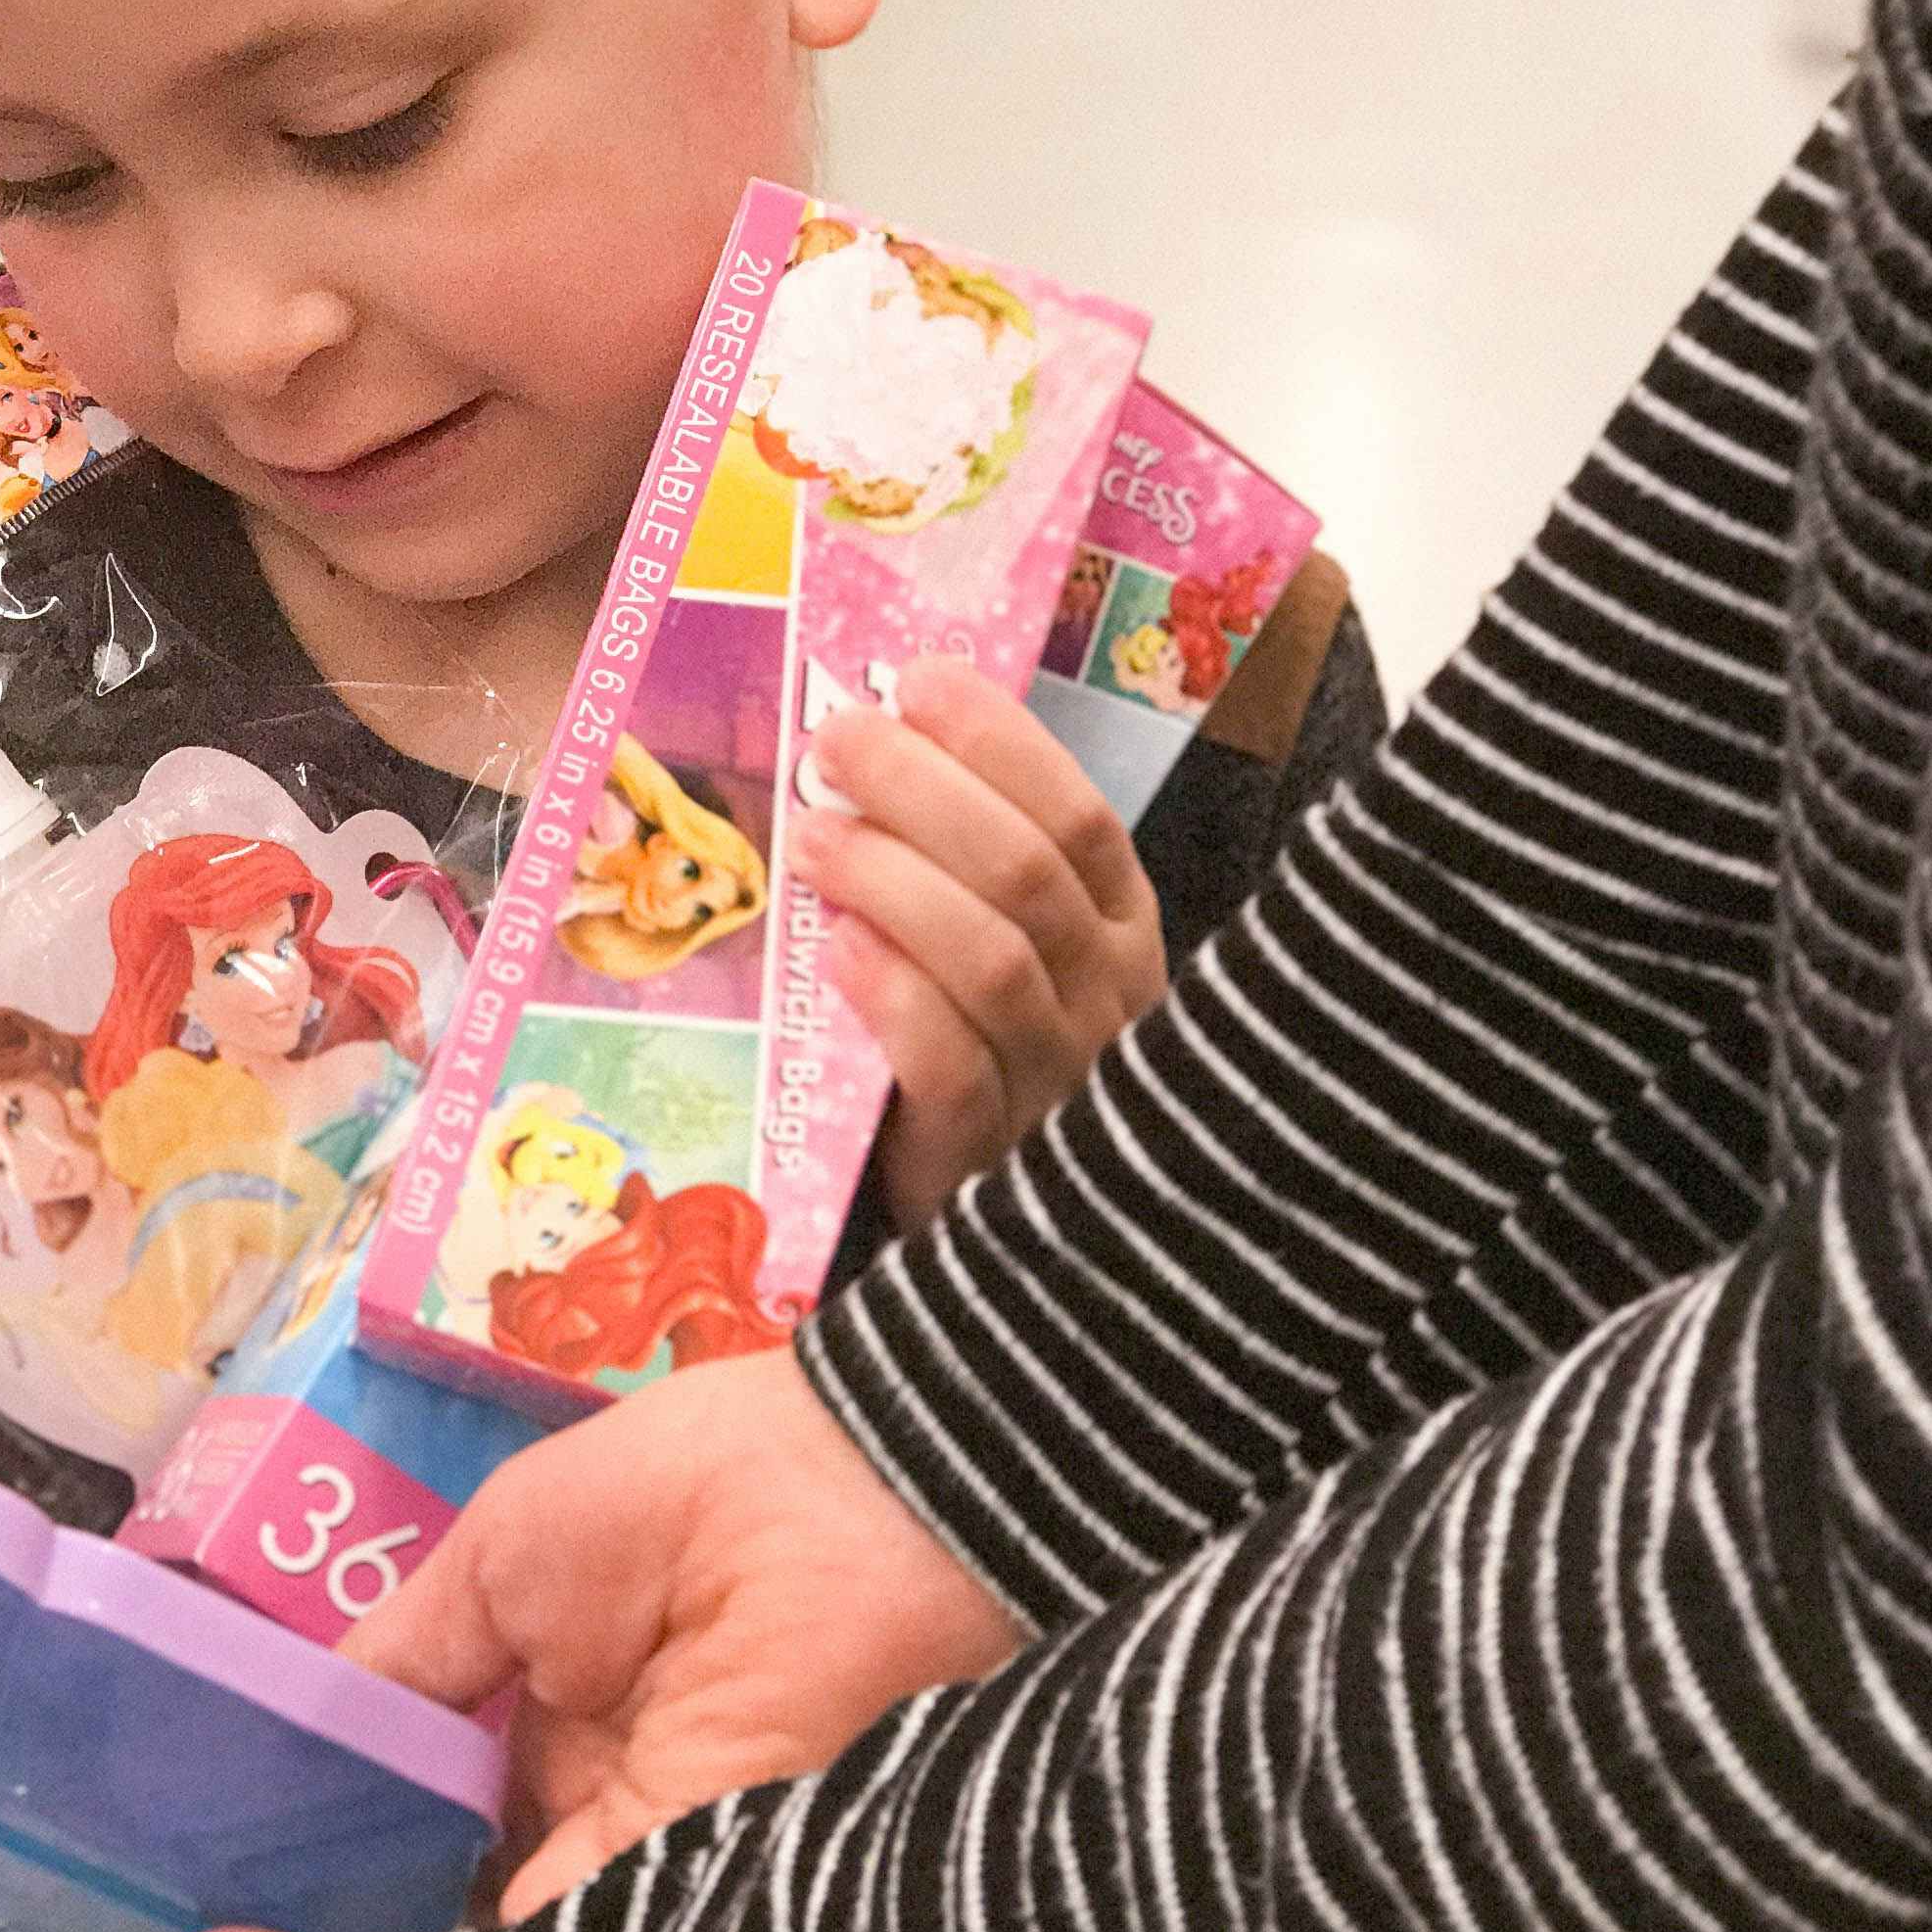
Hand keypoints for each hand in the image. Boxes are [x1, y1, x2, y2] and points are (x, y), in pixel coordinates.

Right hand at [347, 1348, 1022, 1914]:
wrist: (868, 1505)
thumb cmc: (683, 1497)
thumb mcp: (503, 1558)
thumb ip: (407, 1660)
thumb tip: (303, 1745)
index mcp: (546, 1735)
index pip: (423, 1823)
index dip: (333, 1856)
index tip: (232, 1896)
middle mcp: (591, 1823)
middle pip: (450, 1904)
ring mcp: (644, 1873)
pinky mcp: (700, 1911)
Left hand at [791, 656, 1164, 1231]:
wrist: (1011, 1253)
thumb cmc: (992, 1067)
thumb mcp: (1004, 957)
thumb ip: (967, 869)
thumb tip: (878, 746)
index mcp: (1119, 932)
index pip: (1079, 816)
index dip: (1000, 741)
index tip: (916, 679)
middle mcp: (1105, 1000)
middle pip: (1028, 871)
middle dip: (926, 790)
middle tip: (836, 740)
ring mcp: (1054, 1081)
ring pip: (994, 958)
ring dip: (895, 881)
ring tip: (812, 838)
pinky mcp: (986, 1159)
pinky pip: (949, 1066)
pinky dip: (893, 997)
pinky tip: (836, 951)